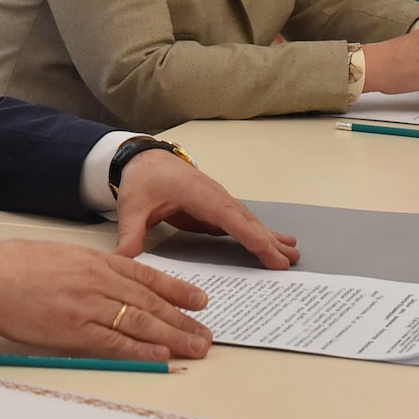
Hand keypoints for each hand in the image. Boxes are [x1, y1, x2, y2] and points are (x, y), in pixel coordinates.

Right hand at [0, 239, 212, 360]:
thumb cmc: (18, 265)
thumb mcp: (63, 256)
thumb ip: (92, 269)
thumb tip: (115, 285)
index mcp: (96, 260)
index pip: (147, 276)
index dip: (177, 289)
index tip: (200, 300)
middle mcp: (99, 280)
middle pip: (151, 301)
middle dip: (183, 319)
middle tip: (206, 333)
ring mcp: (88, 305)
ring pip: (141, 321)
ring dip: (172, 336)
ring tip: (196, 347)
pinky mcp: (74, 329)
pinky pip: (115, 341)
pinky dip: (141, 350)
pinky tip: (162, 356)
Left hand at [112, 152, 299, 268]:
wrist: (145, 158)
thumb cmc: (141, 179)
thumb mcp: (131, 206)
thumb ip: (130, 233)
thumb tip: (124, 259)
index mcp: (196, 193)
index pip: (228, 217)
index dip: (250, 235)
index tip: (269, 251)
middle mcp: (214, 195)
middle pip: (245, 219)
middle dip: (268, 240)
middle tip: (290, 260)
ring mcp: (218, 201)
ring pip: (248, 221)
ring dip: (270, 237)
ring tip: (294, 253)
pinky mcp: (217, 209)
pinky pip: (242, 223)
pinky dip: (260, 234)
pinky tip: (277, 243)